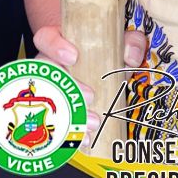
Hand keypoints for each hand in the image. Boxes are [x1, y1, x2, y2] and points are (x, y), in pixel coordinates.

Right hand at [33, 25, 147, 144]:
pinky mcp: (59, 108)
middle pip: (47, 74)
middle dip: (67, 87)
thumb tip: (132, 56)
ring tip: (94, 123)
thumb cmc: (106, 45)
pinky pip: (58, 121)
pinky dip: (71, 131)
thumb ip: (131, 43)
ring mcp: (52, 86)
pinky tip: (86, 138)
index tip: (74, 57)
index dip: (55, 47)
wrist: (99, 56)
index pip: (46, 38)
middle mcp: (50, 63)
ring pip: (51, 100)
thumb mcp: (121, 39)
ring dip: (71, 113)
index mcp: (60, 40)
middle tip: (90, 96)